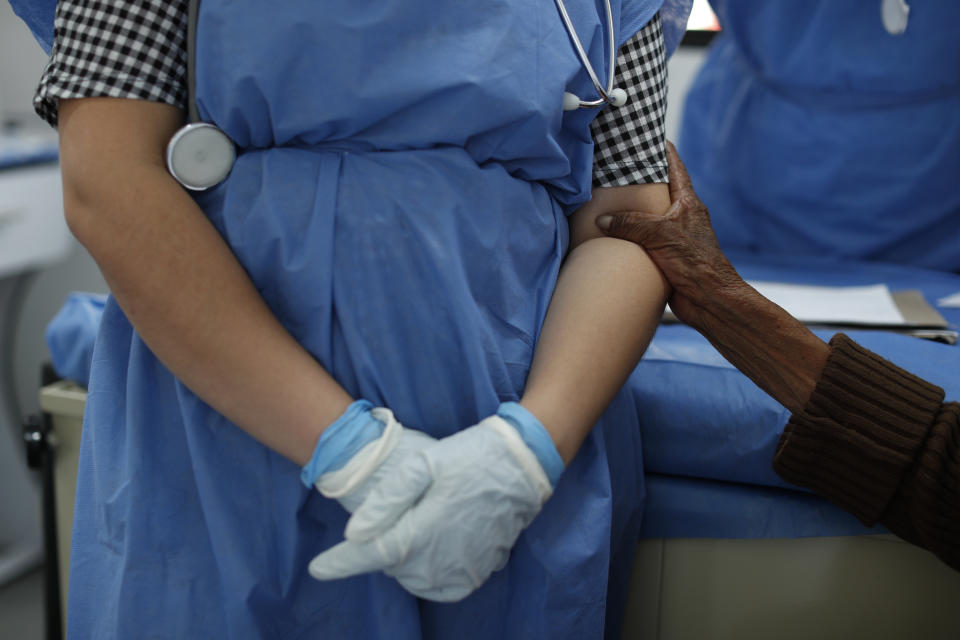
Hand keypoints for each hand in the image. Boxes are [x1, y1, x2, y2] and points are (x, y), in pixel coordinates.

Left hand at [308, 414, 553, 601]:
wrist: (523, 468)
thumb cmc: (470, 458)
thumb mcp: (425, 464)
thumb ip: (387, 500)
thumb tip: (355, 533)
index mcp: (420, 532)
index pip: (368, 556)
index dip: (339, 564)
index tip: (316, 569)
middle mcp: (437, 562)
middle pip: (390, 564)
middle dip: (385, 542)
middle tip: (404, 509)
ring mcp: (458, 573)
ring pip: (411, 576)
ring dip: (405, 556)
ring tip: (420, 521)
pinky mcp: (475, 576)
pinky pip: (437, 586)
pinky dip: (427, 571)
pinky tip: (434, 544)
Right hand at [595, 141, 744, 331]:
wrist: (709, 301)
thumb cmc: (695, 263)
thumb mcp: (660, 235)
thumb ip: (630, 223)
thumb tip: (603, 220)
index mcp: (687, 202)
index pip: (674, 165)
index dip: (660, 148)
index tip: (644, 134)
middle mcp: (681, 216)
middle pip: (657, 189)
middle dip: (636, 179)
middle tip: (613, 168)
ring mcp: (673, 237)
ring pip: (647, 216)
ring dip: (629, 211)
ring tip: (605, 200)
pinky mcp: (665, 257)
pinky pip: (641, 241)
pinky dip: (627, 237)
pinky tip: (610, 238)